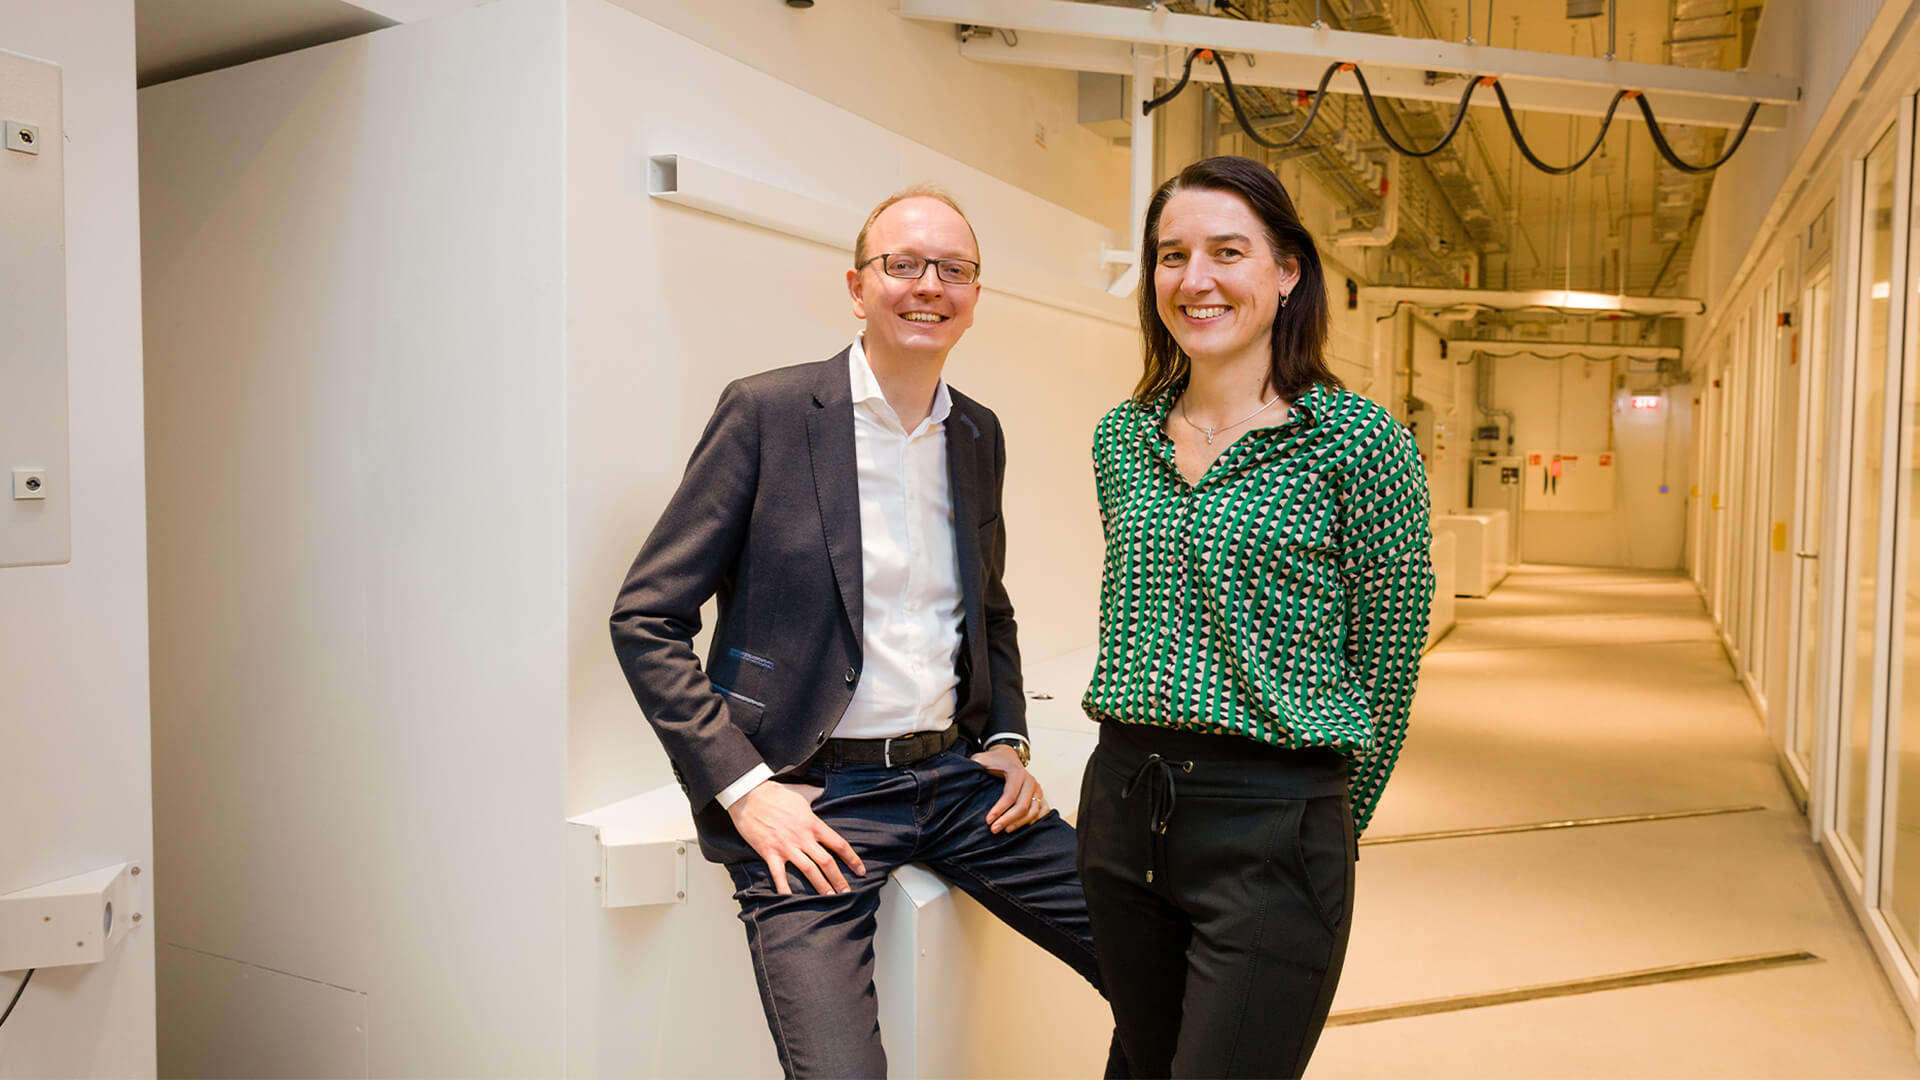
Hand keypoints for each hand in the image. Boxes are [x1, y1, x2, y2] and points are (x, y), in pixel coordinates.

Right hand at [727, 781, 865, 895]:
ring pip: (809, 870)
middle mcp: (803, 837)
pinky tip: (791, 900)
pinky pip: (779, 875)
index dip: (852, 859)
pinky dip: (785, 889)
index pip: (838, 844)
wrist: (749, 795)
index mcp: (813, 823)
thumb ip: (815, 793)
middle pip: (827, 862)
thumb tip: (823, 790)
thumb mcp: (801, 791)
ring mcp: (786, 846)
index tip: (860, 870)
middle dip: (839, 879)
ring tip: (830, 898)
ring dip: (821, 886)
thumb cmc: (775, 793)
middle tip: (847, 893)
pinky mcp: (770, 852)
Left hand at [972, 744, 1048, 832]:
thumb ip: (973, 765)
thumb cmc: (994, 761)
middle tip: (994, 829)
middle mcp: (1030, 781)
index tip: (988, 820)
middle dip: (1008, 820)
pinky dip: (1035, 820)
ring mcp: (1038, 789)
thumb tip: (963, 774)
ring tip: (1005, 830)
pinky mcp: (1041, 795)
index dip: (999, 809)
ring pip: (1033, 811)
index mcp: (1016, 773)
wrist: (1008, 756)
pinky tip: (1023, 827)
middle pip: (1023, 806)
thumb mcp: (981, 759)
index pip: (1010, 795)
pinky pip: (1043, 811)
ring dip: (1020, 823)